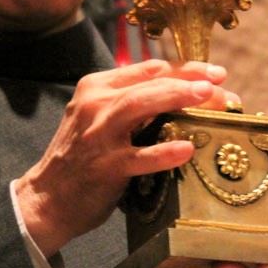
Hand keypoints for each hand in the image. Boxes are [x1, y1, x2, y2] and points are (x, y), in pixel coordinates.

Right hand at [15, 59, 236, 256]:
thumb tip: (185, 95)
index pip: (148, 69)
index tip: (215, 74)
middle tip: (221, 85)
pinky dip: (164, 152)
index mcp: (96, 87)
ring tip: (209, 99)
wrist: (46, 199)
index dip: (186, 69)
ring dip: (177, 98)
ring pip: (139, 106)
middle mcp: (95, 104)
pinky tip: (187, 149)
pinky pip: (139, 157)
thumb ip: (132, 103)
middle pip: (149, 82)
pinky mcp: (103, 166)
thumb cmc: (82, 159)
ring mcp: (98, 135)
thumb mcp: (100, 119)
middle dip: (189, 80)